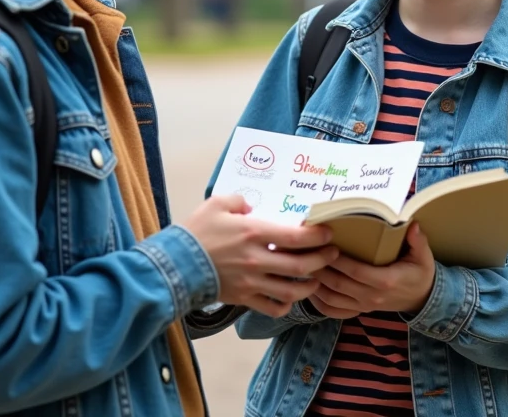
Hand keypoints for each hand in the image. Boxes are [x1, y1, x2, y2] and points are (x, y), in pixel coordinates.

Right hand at [183, 194, 338, 317]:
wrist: (175, 264)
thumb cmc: (196, 231)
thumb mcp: (217, 204)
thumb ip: (239, 200)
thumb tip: (251, 207)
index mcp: (254, 232)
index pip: (297, 236)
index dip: (318, 236)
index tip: (328, 233)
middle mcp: (257, 259)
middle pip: (301, 265)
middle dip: (323, 260)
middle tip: (332, 254)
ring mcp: (251, 281)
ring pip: (291, 290)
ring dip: (309, 285)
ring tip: (316, 278)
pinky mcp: (243, 298)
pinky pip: (272, 307)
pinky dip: (285, 305)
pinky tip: (290, 298)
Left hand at [311, 223, 435, 316]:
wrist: (421, 298)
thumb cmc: (419, 273)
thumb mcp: (423, 256)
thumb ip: (418, 241)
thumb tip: (412, 224)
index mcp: (386, 281)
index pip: (356, 271)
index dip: (338, 260)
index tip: (324, 245)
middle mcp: (371, 296)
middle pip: (338, 283)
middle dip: (320, 267)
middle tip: (305, 251)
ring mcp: (363, 305)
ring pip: (331, 298)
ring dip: (315, 283)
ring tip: (303, 265)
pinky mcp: (358, 310)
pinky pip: (333, 311)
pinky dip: (318, 302)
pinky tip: (309, 288)